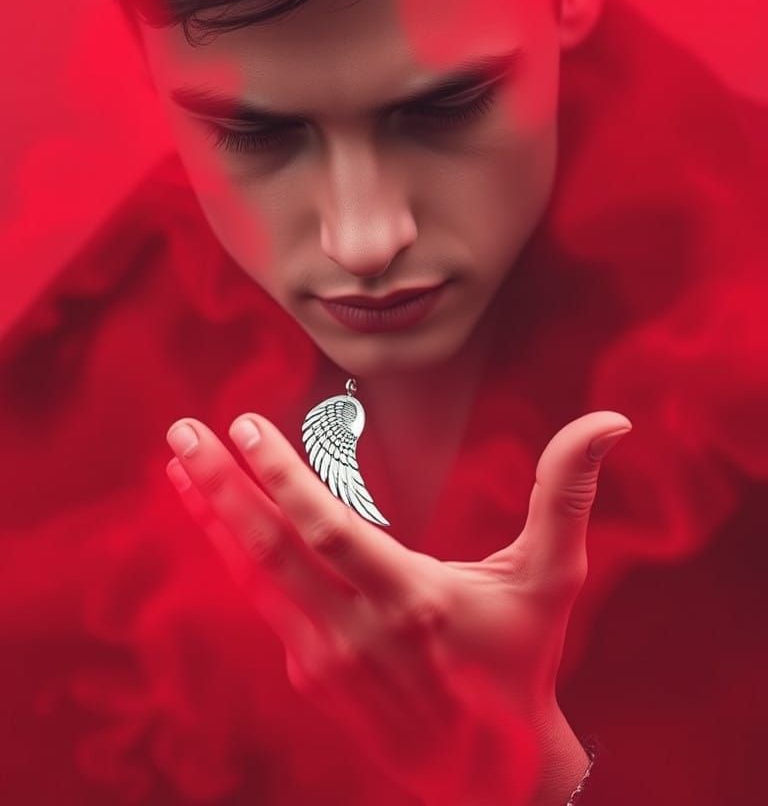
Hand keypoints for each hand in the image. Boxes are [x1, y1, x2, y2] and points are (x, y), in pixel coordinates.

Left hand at [164, 409, 630, 804]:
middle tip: (180, 433)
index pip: (328, 529)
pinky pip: (263, 599)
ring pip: (254, 576)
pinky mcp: (310, 672)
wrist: (489, 774)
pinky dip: (234, 553)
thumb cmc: (521, 662)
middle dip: (221, 486)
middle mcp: (357, 629)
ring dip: (214, 516)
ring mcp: (326, 656)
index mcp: (413, 599)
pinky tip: (218, 518)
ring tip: (182, 465)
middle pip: (270, 549)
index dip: (281, 476)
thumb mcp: (551, 578)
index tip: (244, 425)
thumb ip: (566, 493)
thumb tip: (609, 422)